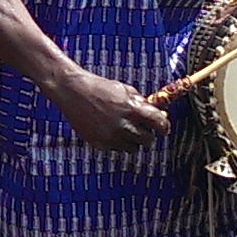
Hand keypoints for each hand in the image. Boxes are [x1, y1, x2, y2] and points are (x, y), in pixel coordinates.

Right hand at [45, 68, 166, 151]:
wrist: (72, 92)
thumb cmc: (100, 87)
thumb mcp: (125, 89)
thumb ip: (142, 103)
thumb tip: (158, 113)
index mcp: (133, 109)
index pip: (159, 124)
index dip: (163, 127)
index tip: (163, 128)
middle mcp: (124, 125)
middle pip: (148, 140)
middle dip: (147, 133)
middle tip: (141, 127)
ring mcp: (111, 137)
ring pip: (133, 147)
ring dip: (132, 140)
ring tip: (123, 128)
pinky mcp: (100, 144)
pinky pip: (117, 149)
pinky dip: (117, 142)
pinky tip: (110, 130)